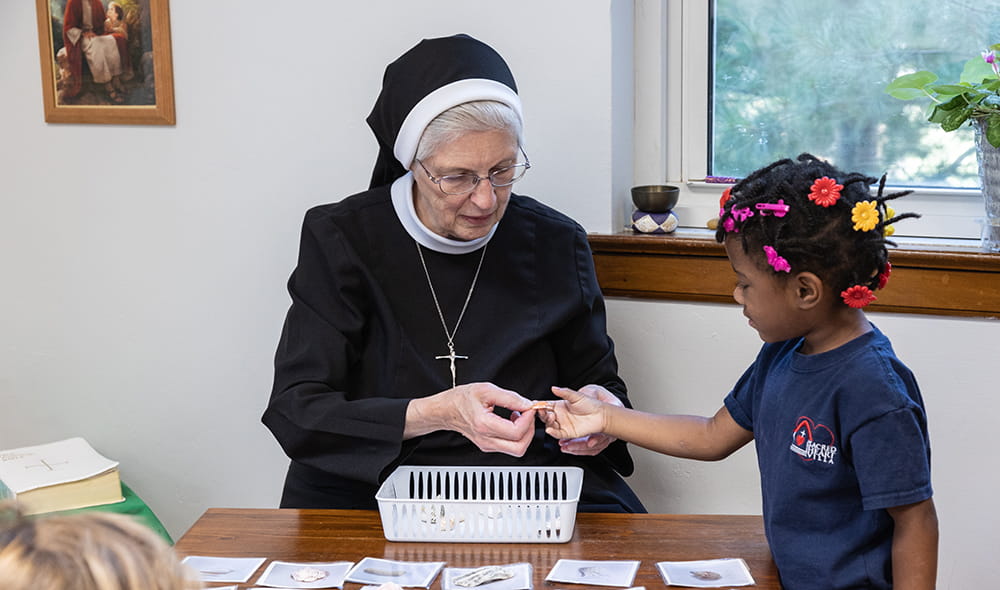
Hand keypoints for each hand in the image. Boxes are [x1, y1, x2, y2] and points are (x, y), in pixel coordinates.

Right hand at [407, 382, 536, 456]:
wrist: (445, 410)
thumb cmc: (461, 399)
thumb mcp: (486, 389)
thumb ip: (510, 398)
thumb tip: (527, 404)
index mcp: (484, 425)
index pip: (516, 432)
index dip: (528, 419)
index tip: (528, 407)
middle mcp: (486, 440)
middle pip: (519, 448)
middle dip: (530, 430)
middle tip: (527, 415)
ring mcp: (487, 445)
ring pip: (516, 450)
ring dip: (523, 433)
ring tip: (518, 416)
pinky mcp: (488, 446)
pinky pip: (509, 446)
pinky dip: (516, 435)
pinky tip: (511, 420)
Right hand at [542, 386, 608, 443]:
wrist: (600, 415)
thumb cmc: (590, 404)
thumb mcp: (576, 396)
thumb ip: (564, 392)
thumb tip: (554, 388)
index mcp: (559, 406)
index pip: (545, 405)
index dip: (538, 405)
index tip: (534, 404)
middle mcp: (559, 415)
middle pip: (544, 416)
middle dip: (541, 413)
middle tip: (542, 410)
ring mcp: (562, 424)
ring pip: (549, 425)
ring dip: (547, 422)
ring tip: (549, 417)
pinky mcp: (567, 433)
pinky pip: (557, 434)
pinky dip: (552, 432)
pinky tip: (550, 429)